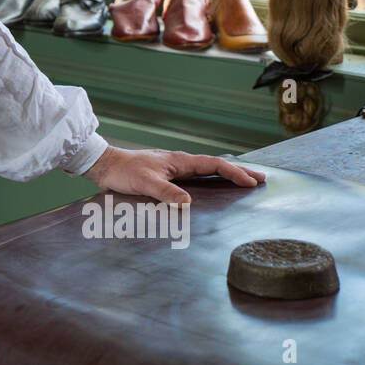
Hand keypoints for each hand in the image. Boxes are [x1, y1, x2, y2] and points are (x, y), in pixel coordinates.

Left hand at [83, 147, 264, 203]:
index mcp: (180, 161)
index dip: (235, 173)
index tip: (252, 182)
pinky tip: (212, 189)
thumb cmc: (123, 172)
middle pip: (216, 166)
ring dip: (226, 176)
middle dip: (238, 172)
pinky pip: (195, 177)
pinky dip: (210, 180)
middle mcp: (180, 162)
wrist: (104, 166)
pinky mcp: (166, 175)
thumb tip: (188, 204)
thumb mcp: (145, 183)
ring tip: (243, 183)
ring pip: (206, 171)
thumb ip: (166, 193)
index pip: (215, 164)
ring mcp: (174, 168)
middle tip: (260, 179)